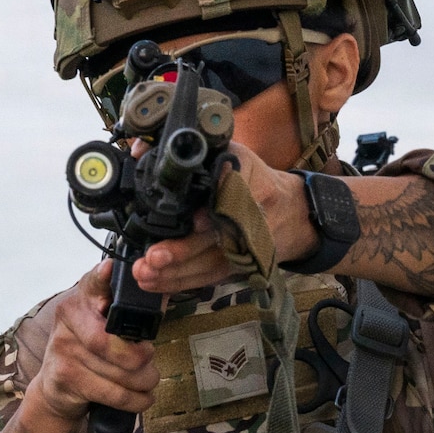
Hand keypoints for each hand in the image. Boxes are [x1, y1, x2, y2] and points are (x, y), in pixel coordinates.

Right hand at [30, 262, 159, 421]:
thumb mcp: (105, 327)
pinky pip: (113, 392)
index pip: (92, 285)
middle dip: (140, 357)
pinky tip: (143, 398)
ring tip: (148, 381)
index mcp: (82, 300)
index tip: (110, 269)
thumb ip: (130, 314)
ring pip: (117, 371)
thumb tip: (161, 297)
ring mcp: (63, 349)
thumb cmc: (91, 353)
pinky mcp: (64, 377)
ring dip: (143, 381)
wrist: (57, 388)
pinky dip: (135, 400)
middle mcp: (68, 319)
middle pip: (109, 341)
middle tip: (149, 359)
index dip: (101, 278)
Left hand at [128, 139, 318, 293]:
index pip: (234, 198)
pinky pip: (207, 278)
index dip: (215, 211)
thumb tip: (142, 149)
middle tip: (155, 256)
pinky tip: (153, 283)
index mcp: (250, 188)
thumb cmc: (256, 180)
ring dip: (175, 273)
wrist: (291, 214)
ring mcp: (244, 251)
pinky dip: (179, 283)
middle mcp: (250, 223)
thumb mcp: (235, 154)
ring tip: (144, 273)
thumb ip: (196, 151)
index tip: (196, 221)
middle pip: (217, 240)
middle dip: (184, 250)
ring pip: (209, 265)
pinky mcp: (237, 268)